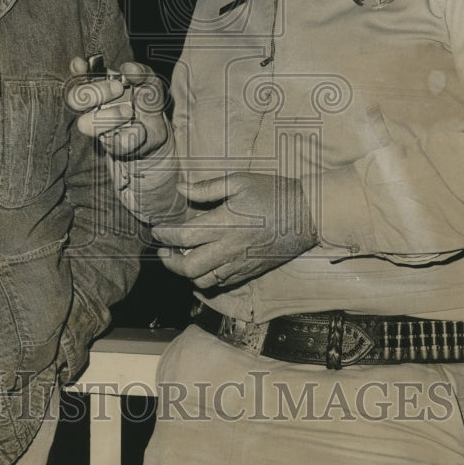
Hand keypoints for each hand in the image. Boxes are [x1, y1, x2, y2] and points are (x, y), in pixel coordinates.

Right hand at [66, 57, 169, 158]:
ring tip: (129, 111)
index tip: (81, 64)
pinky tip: (140, 129)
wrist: (160, 131)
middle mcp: (92, 107)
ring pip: (85, 124)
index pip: (78, 76)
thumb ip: (141, 72)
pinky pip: (116, 141)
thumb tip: (128, 69)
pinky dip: (132, 132)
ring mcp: (99, 128)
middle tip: (119, 88)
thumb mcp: (150, 82)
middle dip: (96, 91)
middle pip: (74, 98)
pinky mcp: (113, 146)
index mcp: (98, 86)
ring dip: (110, 115)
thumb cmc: (147, 102)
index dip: (76, 70)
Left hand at [152, 171, 316, 289]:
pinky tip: (203, 265)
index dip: (164, 235)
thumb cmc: (272, 193)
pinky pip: (221, 283)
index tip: (157, 230)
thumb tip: (181, 189)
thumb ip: (206, 187)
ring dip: (186, 273)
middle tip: (163, 250)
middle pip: (188, 267)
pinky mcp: (249, 271)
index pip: (182, 237)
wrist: (306, 214)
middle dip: (169, 261)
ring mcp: (240, 263)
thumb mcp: (239, 181)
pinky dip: (206, 278)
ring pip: (203, 281)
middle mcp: (229, 248)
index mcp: (224, 223)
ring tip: (181, 259)